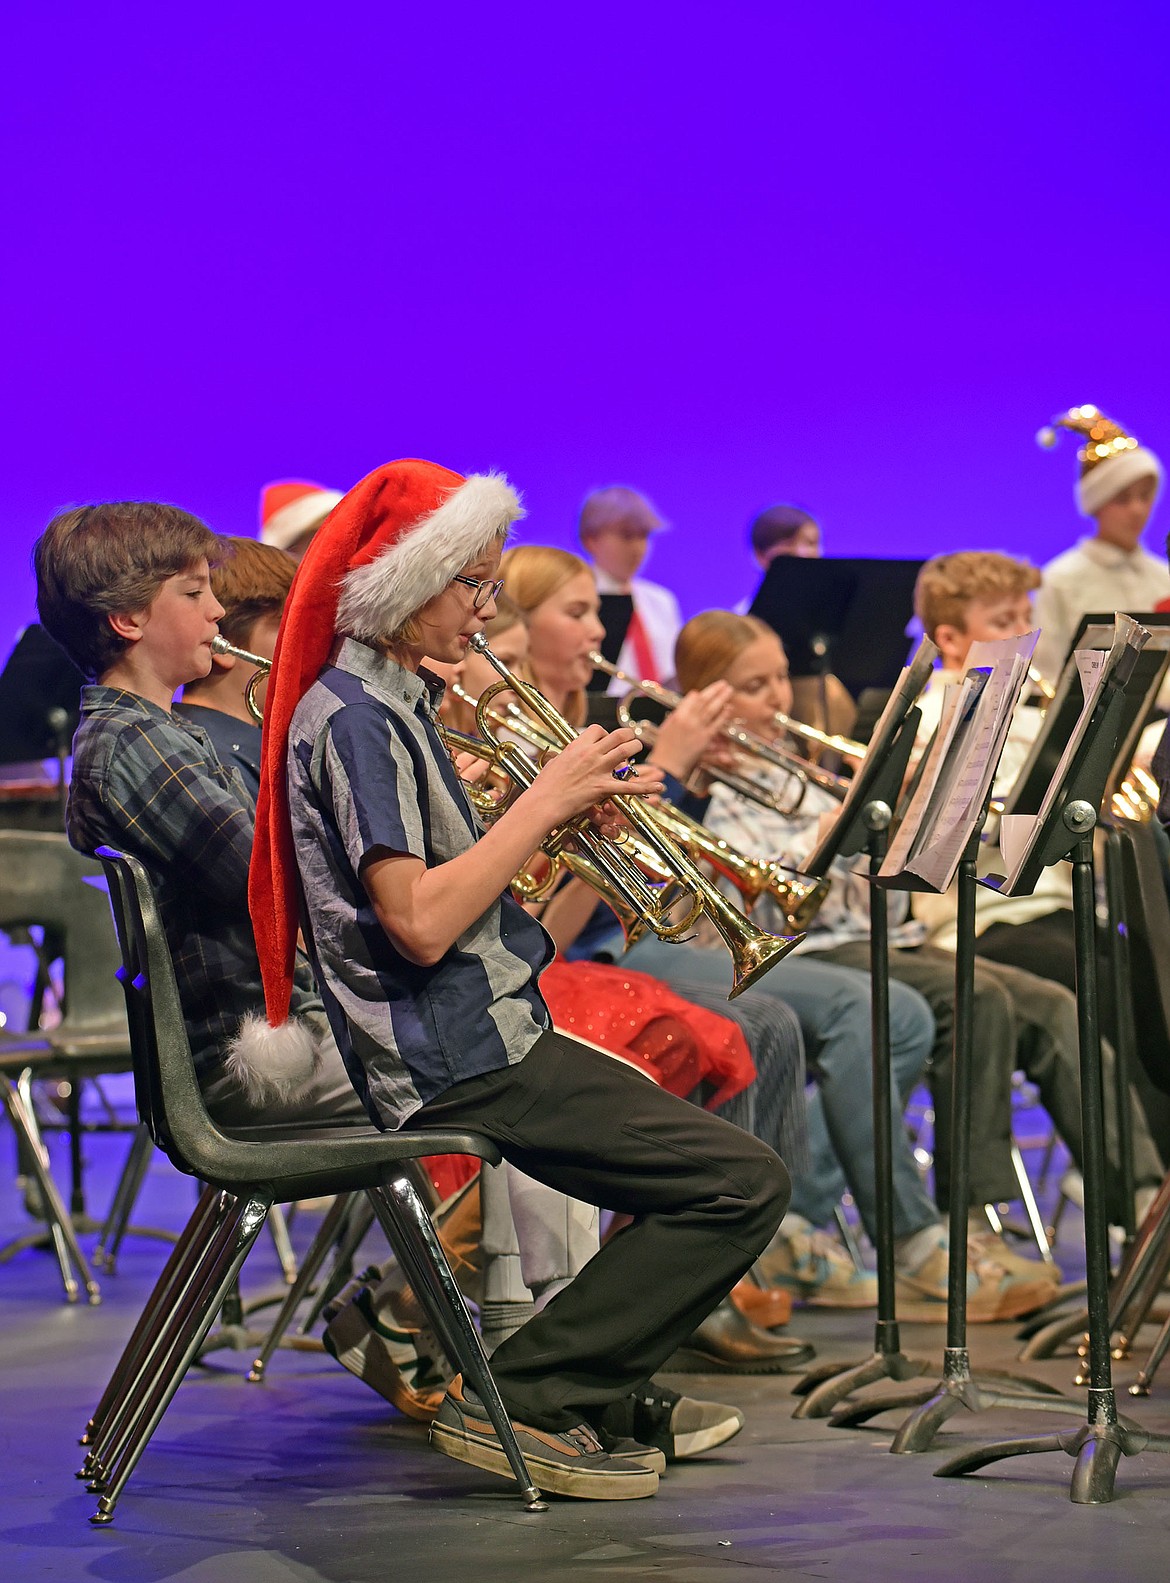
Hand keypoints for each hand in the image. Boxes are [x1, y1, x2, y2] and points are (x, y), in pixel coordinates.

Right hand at [528, 726, 663, 828]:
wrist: (544, 802)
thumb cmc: (545, 785)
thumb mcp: (555, 763)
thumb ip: (566, 756)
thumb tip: (567, 754)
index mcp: (578, 746)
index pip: (598, 730)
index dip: (605, 733)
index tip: (605, 740)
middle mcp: (591, 754)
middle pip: (618, 735)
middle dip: (627, 736)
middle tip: (630, 740)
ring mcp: (599, 770)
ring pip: (626, 752)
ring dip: (636, 749)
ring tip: (638, 750)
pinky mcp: (603, 788)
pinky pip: (629, 786)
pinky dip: (647, 787)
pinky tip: (659, 786)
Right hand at [649, 681, 735, 778]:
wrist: (668, 764)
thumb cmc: (665, 748)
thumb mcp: (666, 726)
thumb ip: (678, 712)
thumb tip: (689, 700)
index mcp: (678, 716)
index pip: (691, 699)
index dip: (699, 694)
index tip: (705, 690)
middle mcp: (688, 720)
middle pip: (704, 701)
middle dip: (714, 690)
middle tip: (723, 683)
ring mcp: (697, 729)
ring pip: (712, 709)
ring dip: (721, 698)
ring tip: (729, 689)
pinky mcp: (705, 738)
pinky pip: (716, 724)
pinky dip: (723, 715)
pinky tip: (729, 707)